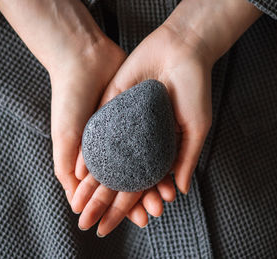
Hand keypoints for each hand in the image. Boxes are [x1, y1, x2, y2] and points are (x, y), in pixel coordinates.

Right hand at [0, 0, 173, 226]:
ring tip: (169, 195)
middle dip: (143, 197)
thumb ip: (70, 168)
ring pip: (145, 161)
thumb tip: (76, 201)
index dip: (122, 205)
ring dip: (156, 180)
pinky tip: (173, 167)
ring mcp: (126, 130)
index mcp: (91, 154)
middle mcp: (110, 145)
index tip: (138, 220)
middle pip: (130, 177)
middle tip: (157, 211)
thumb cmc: (69, 98)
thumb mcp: (65, 136)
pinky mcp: (139, 114)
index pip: (109, 187)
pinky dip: (164, 154)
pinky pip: (154, 138)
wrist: (85, 58)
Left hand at [71, 0, 261, 236]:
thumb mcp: (195, 127)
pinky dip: (89, 154)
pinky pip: (97, 134)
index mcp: (158, 148)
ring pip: (105, 160)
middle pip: (119, 177)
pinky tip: (81, 174)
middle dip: (107, 203)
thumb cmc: (194, 89)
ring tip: (82, 208)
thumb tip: (179, 192)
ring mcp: (123, 125)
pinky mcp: (111, 107)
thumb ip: (186, 158)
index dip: (138, 204)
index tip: (134, 225)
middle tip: (93, 226)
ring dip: (94, 185)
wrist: (181, 51)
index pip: (144, 182)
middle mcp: (138, 140)